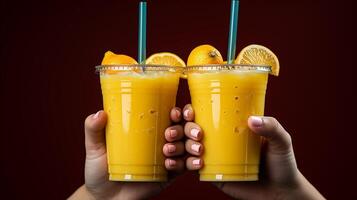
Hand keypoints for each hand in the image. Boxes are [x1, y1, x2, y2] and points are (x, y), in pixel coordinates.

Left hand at [69, 107, 185, 199]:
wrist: (104, 198)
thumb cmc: (99, 171)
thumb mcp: (95, 148)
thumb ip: (93, 130)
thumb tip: (100, 113)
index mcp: (148, 130)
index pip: (168, 115)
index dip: (177, 111)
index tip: (174, 112)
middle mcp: (160, 141)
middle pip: (183, 129)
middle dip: (187, 128)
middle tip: (172, 134)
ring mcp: (166, 158)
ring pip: (186, 147)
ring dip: (188, 145)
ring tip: (172, 150)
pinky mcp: (169, 176)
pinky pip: (184, 168)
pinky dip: (188, 164)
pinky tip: (179, 164)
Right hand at [183, 104, 324, 199]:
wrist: (281, 193)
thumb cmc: (283, 163)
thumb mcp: (282, 141)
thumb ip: (272, 127)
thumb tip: (252, 120)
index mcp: (230, 126)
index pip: (206, 113)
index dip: (192, 111)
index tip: (190, 111)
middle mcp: (218, 140)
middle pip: (193, 129)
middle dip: (186, 129)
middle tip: (197, 134)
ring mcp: (214, 157)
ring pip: (189, 147)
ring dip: (183, 145)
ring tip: (195, 149)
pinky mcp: (213, 175)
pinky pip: (194, 168)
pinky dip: (186, 164)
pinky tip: (191, 163)